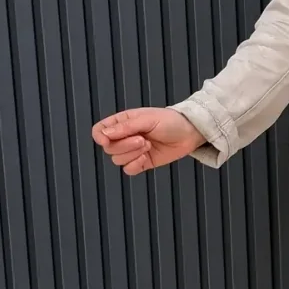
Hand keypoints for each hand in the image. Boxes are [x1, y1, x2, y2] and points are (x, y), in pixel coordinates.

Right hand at [91, 107, 205, 175]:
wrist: (189, 134)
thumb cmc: (170, 121)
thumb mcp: (147, 119)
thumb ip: (125, 127)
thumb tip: (104, 134)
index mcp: (122, 122)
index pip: (99, 130)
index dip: (100, 137)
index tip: (107, 140)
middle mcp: (124, 137)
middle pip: (108, 148)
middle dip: (125, 145)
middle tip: (142, 139)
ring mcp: (132, 151)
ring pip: (117, 160)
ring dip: (133, 154)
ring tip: (148, 145)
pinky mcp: (142, 163)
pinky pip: (128, 170)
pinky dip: (135, 165)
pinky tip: (146, 157)